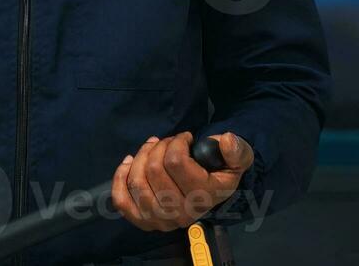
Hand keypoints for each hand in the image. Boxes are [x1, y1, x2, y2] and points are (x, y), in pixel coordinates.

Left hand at [111, 131, 253, 230]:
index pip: (176, 162)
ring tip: (151, 147)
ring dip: (140, 156)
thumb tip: (224, 140)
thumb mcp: (237, 159)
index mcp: (203, 197)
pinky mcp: (143, 221)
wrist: (211, 192)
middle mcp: (181, 213)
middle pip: (154, 169)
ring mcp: (160, 220)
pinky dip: (120, 178)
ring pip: (137, 181)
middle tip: (166, 141)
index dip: (176, 142)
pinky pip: (122, 201)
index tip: (184, 137)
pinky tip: (129, 162)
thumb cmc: (220, 171)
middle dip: (158, 146)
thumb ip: (236, 150)